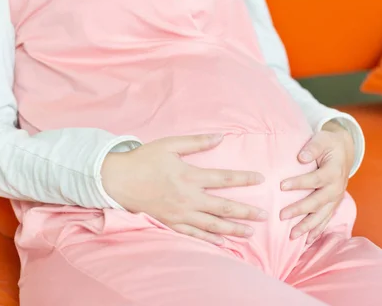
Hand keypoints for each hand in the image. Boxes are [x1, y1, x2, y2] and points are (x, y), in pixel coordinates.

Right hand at [101, 134, 267, 244]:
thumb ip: (196, 142)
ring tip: (250, 233)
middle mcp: (187, 197)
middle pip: (222, 207)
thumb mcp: (170, 144)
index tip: (261, 179)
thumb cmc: (143, 159)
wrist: (117, 179)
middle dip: (245, 212)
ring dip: (232, 229)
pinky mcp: (170, 223)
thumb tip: (220, 137)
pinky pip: (193, 235)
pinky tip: (222, 243)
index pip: (224, 179)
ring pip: (211, 225)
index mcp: (189, 176)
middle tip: (264, 216)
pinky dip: (209, 240)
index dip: (244, 179)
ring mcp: (179, 213)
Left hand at [280, 121, 353, 240]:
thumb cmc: (328, 145)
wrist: (344, 151)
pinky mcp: (333, 205)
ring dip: (307, 227)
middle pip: (317, 202)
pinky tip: (306, 241)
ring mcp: (336, 199)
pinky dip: (317, 231)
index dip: (299, 183)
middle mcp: (336, 188)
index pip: (315, 179)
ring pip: (322, 216)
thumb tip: (302, 157)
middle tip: (281, 216)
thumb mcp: (322, 140)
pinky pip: (325, 220)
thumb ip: (312, 148)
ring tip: (292, 235)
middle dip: (299, 210)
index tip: (281, 186)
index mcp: (333, 172)